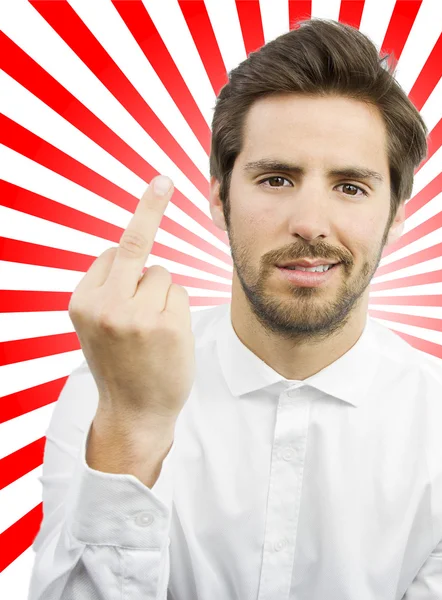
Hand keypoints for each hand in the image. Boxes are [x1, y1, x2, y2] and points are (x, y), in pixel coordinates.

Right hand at [68, 175, 194, 428]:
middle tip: (161, 179)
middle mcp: (102, 303)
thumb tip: (138, 258)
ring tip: (153, 333)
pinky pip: (179, 293)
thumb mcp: (100, 326)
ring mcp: (132, 312)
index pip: (111, 256)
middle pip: (134, 247)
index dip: (129, 249)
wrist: (134, 413)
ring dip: (164, 296)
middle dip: (149, 207)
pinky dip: (178, 309)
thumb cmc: (122, 366)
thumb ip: (111, 290)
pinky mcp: (163, 323)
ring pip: (162, 274)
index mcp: (80, 301)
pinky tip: (167, 338)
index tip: (153, 188)